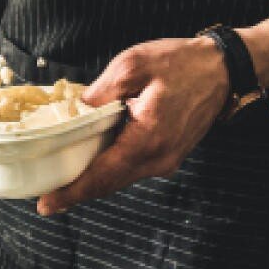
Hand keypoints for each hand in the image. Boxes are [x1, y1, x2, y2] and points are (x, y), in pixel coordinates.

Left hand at [36, 36, 231, 215]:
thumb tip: (76, 113)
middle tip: (45, 196)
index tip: (46, 205)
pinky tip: (93, 160)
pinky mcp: (168, 155)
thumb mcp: (132, 66)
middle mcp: (159, 159)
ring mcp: (166, 160)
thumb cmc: (181, 64)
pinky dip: (111, 168)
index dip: (72, 192)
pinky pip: (132, 168)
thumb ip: (101, 93)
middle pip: (109, 183)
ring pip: (120, 178)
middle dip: (77, 191)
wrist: (222, 70)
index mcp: (148, 139)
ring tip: (62, 178)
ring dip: (93, 180)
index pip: (102, 176)